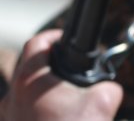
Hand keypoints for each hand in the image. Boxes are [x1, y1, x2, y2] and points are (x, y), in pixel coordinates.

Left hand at [1, 31, 121, 120]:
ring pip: (23, 94)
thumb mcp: (103, 103)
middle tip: (68, 74)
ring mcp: (6, 116)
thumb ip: (106, 87)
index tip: (66, 42)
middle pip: (27, 69)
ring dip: (42, 94)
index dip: (54, 38)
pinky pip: (22, 114)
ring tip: (63, 104)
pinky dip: (38, 113)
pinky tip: (56, 120)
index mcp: (30, 80)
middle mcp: (11, 97)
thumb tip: (104, 88)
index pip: (37, 44)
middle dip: (48, 68)